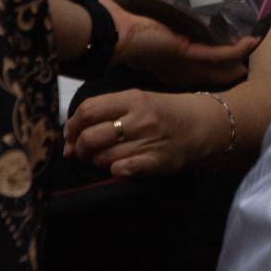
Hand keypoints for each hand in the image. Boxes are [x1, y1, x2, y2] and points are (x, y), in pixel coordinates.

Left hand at [63, 89, 223, 177]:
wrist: (202, 124)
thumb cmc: (162, 112)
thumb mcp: (136, 102)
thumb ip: (104, 115)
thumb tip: (68, 143)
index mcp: (132, 99)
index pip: (88, 110)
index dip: (72, 126)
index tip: (71, 134)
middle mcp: (140, 118)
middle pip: (91, 137)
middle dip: (80, 148)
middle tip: (84, 152)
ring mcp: (149, 140)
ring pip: (104, 158)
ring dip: (97, 162)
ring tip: (105, 158)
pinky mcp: (158, 161)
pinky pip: (124, 170)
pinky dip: (115, 171)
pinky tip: (119, 167)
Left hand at [89, 0, 256, 87]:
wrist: (97, 33)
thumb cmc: (93, 17)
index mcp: (143, 38)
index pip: (166, 45)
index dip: (182, 46)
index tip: (194, 42)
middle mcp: (163, 49)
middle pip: (192, 59)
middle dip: (211, 62)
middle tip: (232, 62)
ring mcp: (176, 53)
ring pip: (208, 59)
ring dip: (228, 58)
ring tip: (248, 56)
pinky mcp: (184, 51)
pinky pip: (213, 52)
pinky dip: (232, 49)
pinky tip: (250, 44)